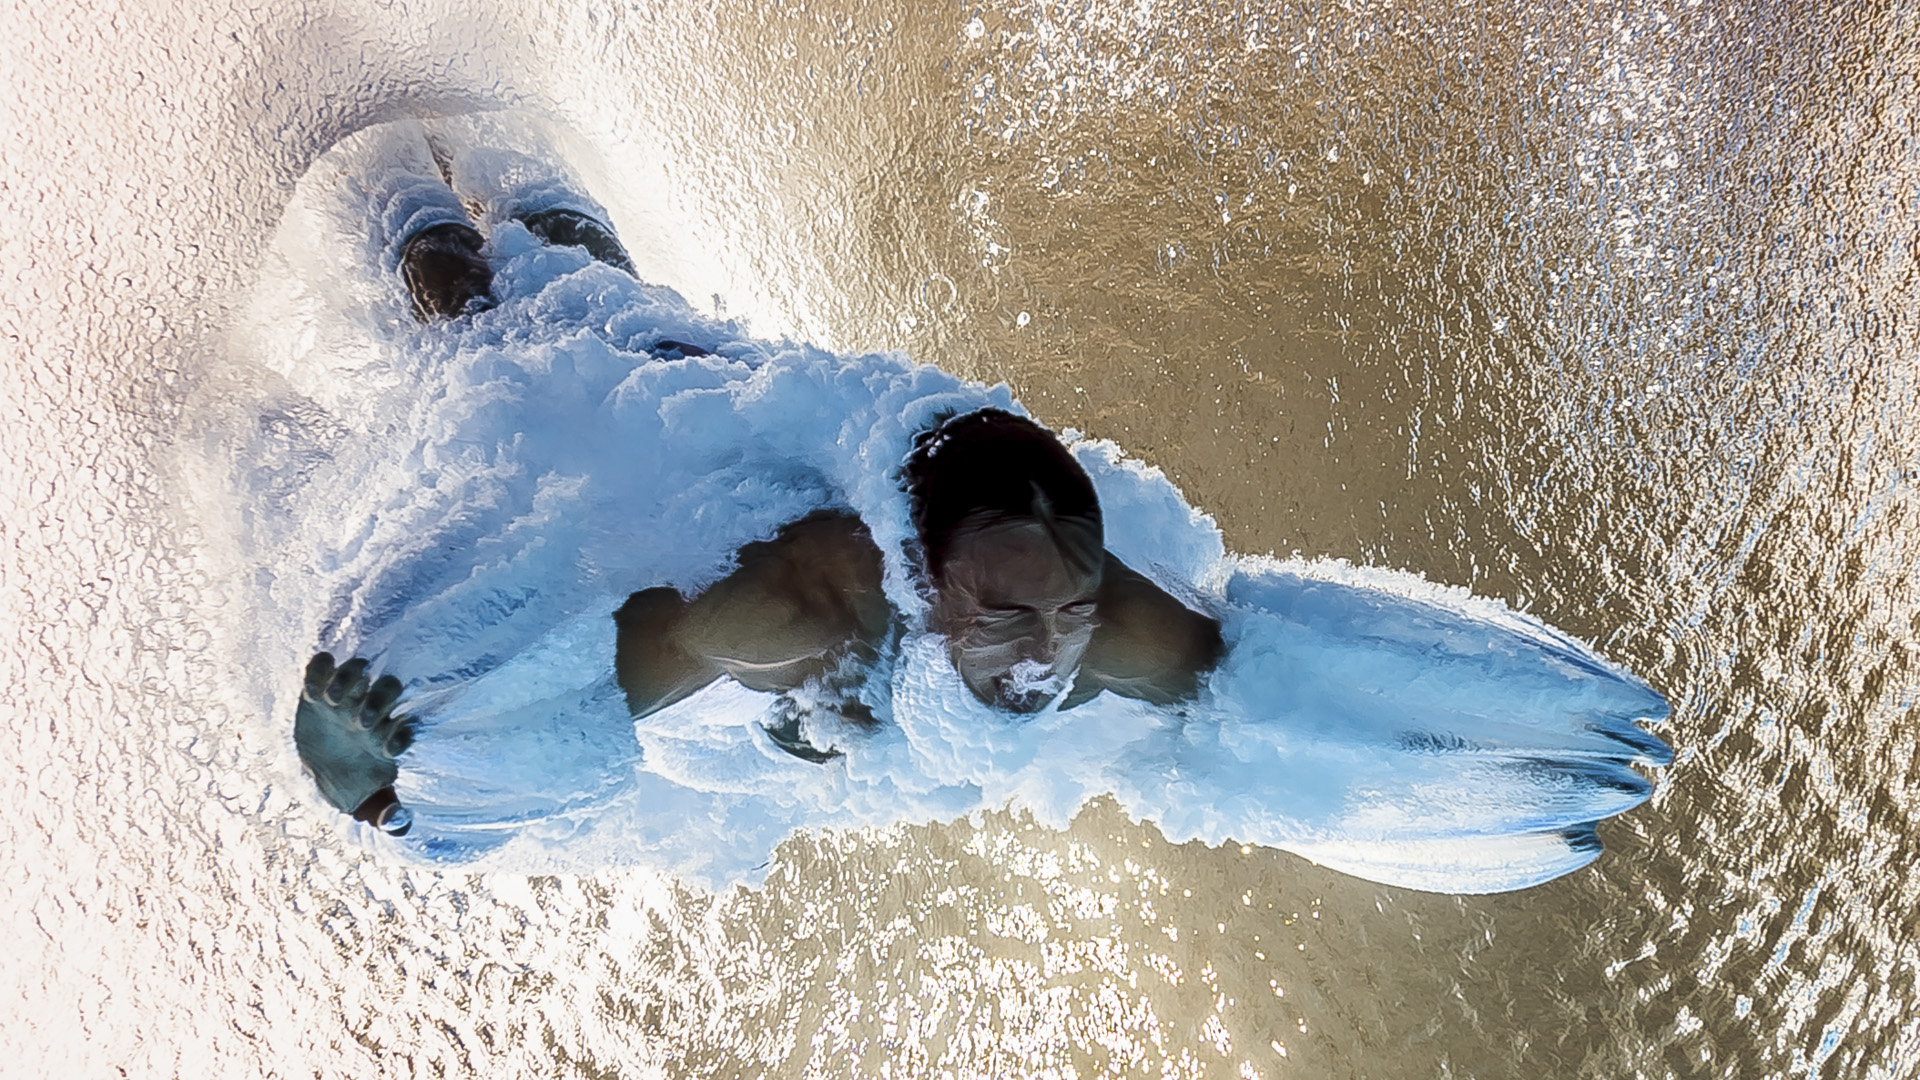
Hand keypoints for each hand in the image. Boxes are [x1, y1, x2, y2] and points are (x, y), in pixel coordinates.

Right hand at [292, 652, 416, 834]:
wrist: (322, 765)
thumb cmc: (354, 779)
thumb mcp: (369, 800)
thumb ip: (388, 816)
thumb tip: (399, 823)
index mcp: (387, 736)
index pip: (405, 725)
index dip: (399, 735)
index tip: (387, 750)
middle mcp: (371, 710)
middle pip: (388, 688)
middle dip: (378, 702)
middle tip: (361, 723)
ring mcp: (346, 697)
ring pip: (359, 671)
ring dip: (350, 680)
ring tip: (334, 702)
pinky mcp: (316, 689)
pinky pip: (321, 665)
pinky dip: (319, 670)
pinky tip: (313, 691)